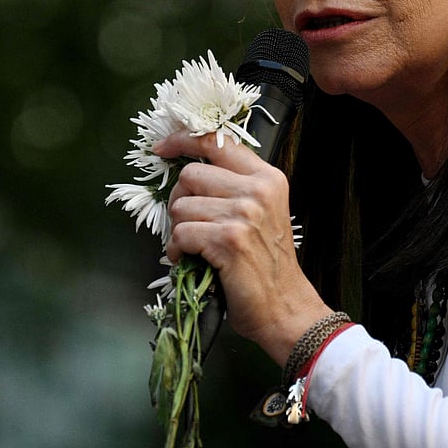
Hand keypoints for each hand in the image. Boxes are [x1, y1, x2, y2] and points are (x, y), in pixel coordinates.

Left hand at [154, 131, 332, 366]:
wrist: (284, 306)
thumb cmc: (267, 264)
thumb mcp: (263, 212)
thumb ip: (235, 186)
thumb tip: (189, 172)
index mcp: (267, 178)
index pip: (218, 141)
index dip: (183, 140)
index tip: (163, 148)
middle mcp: (257, 190)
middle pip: (190, 175)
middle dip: (180, 201)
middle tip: (190, 224)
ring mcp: (243, 214)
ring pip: (181, 207)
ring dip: (179, 231)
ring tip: (197, 248)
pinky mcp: (228, 240)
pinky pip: (180, 235)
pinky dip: (177, 252)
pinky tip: (192, 261)